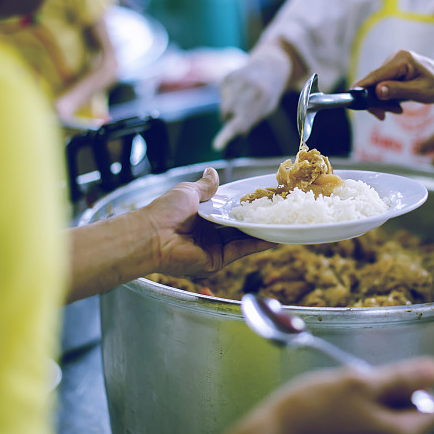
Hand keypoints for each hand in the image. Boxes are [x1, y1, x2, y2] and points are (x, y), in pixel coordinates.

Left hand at [141, 167, 275, 277]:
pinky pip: (240, 250)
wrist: (152, 235)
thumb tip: (213, 172)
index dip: (245, 205)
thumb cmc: (165, 211)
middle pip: (239, 225)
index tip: (262, 198)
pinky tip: (272, 237)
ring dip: (261, 231)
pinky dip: (257, 243)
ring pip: (243, 238)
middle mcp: (209, 233)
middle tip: (277, 210)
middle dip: (256, 219)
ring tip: (280, 222)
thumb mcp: (189, 192)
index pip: (229, 210)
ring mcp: (214, 247)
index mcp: (202, 216)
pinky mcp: (217, 260)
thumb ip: (205, 186)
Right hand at [212, 44, 291, 150]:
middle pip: (228, 112)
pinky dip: (228, 96)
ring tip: (242, 99)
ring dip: (229, 108)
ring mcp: (237, 78)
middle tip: (237, 115)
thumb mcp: (267, 107)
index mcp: (263, 97)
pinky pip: (222, 94)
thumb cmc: (268, 93)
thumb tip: (232, 134)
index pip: (242, 121)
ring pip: (224, 105)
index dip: (228, 135)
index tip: (216, 145)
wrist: (270, 65)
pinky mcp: (228, 75)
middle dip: (229, 118)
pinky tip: (239, 89)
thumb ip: (250, 119)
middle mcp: (249, 86)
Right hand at [214, 356, 433, 433]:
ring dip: (366, 408)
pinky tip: (328, 416)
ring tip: (337, 400)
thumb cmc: (312, 412)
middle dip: (386, 397)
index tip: (384, 379)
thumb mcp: (358, 382)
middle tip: (354, 386)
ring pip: (380, 425)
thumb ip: (401, 378)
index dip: (413, 388)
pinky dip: (351, 423)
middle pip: (406, 419)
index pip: (431, 410)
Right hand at [353, 49, 433, 106]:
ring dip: (382, 102)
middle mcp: (395, 59)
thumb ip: (398, 91)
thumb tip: (377, 92)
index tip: (351, 96)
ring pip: (376, 86)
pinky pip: (382, 86)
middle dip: (376, 101)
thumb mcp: (420, 91)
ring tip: (397, 111)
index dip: (362, 87)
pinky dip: (386, 98)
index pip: (376, 75)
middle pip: (373, 82)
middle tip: (384, 116)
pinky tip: (397, 106)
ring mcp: (393, 65)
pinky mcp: (394, 72)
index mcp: (401, 60)